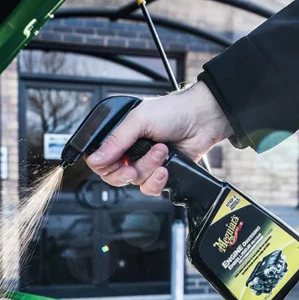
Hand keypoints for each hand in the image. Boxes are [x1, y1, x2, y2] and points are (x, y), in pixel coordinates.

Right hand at [85, 81, 232, 194]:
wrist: (203, 119)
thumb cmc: (174, 111)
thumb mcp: (138, 120)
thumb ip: (115, 141)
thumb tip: (95, 159)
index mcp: (119, 136)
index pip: (100, 160)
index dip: (104, 166)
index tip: (115, 164)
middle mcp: (129, 151)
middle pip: (113, 176)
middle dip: (125, 173)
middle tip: (132, 168)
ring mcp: (144, 164)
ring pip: (134, 182)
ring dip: (148, 168)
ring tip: (161, 151)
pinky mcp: (159, 174)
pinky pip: (149, 188)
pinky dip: (157, 180)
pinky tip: (165, 167)